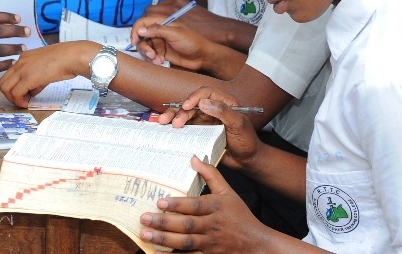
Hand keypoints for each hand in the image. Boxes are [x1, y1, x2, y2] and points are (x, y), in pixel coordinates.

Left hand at [0, 42, 95, 106]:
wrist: (72, 56)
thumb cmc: (65, 60)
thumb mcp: (45, 66)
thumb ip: (36, 77)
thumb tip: (32, 90)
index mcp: (24, 57)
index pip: (9, 75)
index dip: (15, 87)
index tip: (26, 93)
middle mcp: (20, 62)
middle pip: (3, 82)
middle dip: (10, 95)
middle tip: (22, 100)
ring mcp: (22, 69)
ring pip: (4, 88)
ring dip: (13, 99)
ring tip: (25, 102)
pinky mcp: (28, 78)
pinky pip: (15, 93)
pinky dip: (19, 101)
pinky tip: (28, 103)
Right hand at [133, 22, 213, 70]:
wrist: (202, 56)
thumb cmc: (193, 41)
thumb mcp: (175, 33)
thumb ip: (157, 29)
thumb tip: (140, 29)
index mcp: (162, 22)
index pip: (142, 22)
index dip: (136, 31)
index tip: (134, 41)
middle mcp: (159, 31)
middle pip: (141, 37)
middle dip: (143, 46)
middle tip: (150, 54)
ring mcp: (160, 42)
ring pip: (145, 47)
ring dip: (148, 54)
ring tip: (157, 60)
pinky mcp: (161, 53)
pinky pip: (151, 56)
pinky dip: (153, 59)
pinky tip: (161, 62)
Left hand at [140, 157, 270, 253]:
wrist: (257, 245)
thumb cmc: (240, 217)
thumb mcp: (228, 193)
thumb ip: (211, 175)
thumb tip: (194, 158)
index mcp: (216, 208)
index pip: (195, 206)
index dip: (177, 204)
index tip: (160, 202)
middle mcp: (212, 226)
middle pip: (186, 225)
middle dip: (164, 223)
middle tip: (144, 218)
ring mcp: (210, 244)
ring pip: (185, 243)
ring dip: (164, 240)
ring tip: (145, 235)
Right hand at [163, 97, 262, 171]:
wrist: (247, 160)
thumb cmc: (247, 141)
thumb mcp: (238, 124)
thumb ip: (223, 112)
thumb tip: (203, 102)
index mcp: (223, 102)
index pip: (206, 93)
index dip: (194, 97)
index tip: (187, 106)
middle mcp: (212, 109)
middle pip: (192, 104)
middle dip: (180, 110)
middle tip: (174, 122)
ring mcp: (205, 120)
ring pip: (186, 114)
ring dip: (174, 117)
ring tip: (165, 123)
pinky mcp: (200, 131)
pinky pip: (186, 126)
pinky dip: (176, 127)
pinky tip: (167, 129)